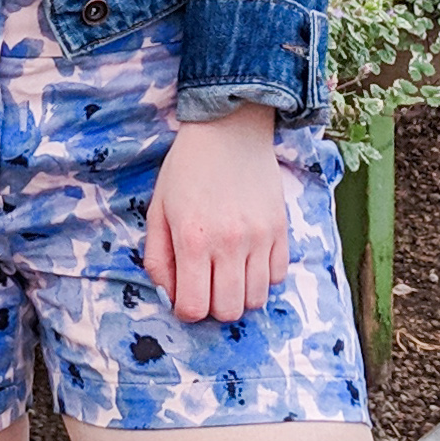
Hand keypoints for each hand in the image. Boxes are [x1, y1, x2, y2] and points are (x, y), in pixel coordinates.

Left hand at [144, 103, 290, 323]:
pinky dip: (263, 277)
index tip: (185, 295)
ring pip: (256, 299)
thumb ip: (158, 258)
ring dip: (239, 295)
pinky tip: (249, 259)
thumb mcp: (158, 210)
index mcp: (193, 240)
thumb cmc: (187, 169)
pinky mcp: (281, 230)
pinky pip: (278, 276)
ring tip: (228, 274)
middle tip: (207, 285)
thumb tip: (169, 295)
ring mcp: (260, 238)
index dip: (186, 310)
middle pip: (228, 311)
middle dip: (213, 306)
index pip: (193, 308)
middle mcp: (229, 244)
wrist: (229, 129)